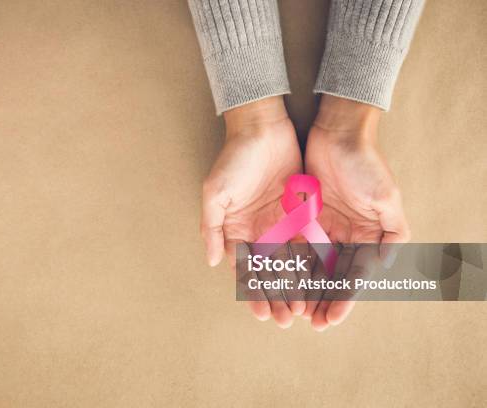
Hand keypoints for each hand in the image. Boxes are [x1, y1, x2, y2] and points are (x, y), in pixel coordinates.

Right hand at [201, 96, 303, 326]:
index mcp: (237, 230)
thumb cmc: (234, 159)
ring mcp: (281, 224)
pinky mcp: (302, 214)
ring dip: (296, 287)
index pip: (245, 268)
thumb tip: (211, 262)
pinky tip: (319, 282)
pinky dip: (313, 263)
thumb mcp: (215, 193)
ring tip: (303, 310)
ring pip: (291, 263)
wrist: (262, 128)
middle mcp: (259, 232)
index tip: (260, 313)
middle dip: (276, 297)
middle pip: (269, 271)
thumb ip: (212, 228)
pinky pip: (309, 243)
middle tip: (285, 320)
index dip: (252, 292)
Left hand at [304, 95, 410, 330]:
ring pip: (309, 266)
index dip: (343, 299)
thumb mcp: (387, 198)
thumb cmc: (365, 163)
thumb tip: (385, 265)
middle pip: (330, 276)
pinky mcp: (301, 217)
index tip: (330, 320)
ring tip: (290, 310)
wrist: (337, 132)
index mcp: (366, 236)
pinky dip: (286, 264)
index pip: (353, 276)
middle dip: (320, 300)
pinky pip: (292, 245)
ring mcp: (322, 227)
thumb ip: (393, 233)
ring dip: (301, 288)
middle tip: (308, 323)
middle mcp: (344, 236)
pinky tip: (277, 281)